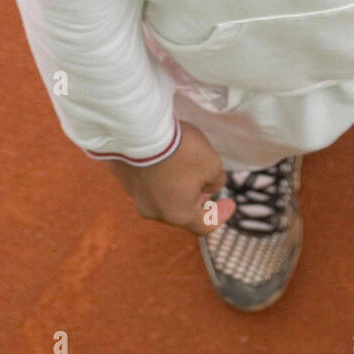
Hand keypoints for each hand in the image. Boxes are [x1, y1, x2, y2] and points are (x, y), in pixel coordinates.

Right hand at [106, 117, 236, 236]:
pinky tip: (162, 158)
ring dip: (175, 188)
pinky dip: (157, 175)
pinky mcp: (122, 177)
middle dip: (196, 200)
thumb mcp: (212, 165)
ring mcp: (134, 195)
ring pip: (160, 197)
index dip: (220, 215)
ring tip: (183, 170)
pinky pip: (145, 181)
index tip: (230, 204)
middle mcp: (153, 211)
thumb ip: (216, 181)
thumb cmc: (181, 151)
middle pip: (180, 211)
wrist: (139, 129)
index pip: (204, 225)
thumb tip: (209, 186)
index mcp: (178, 214)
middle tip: (207, 187)